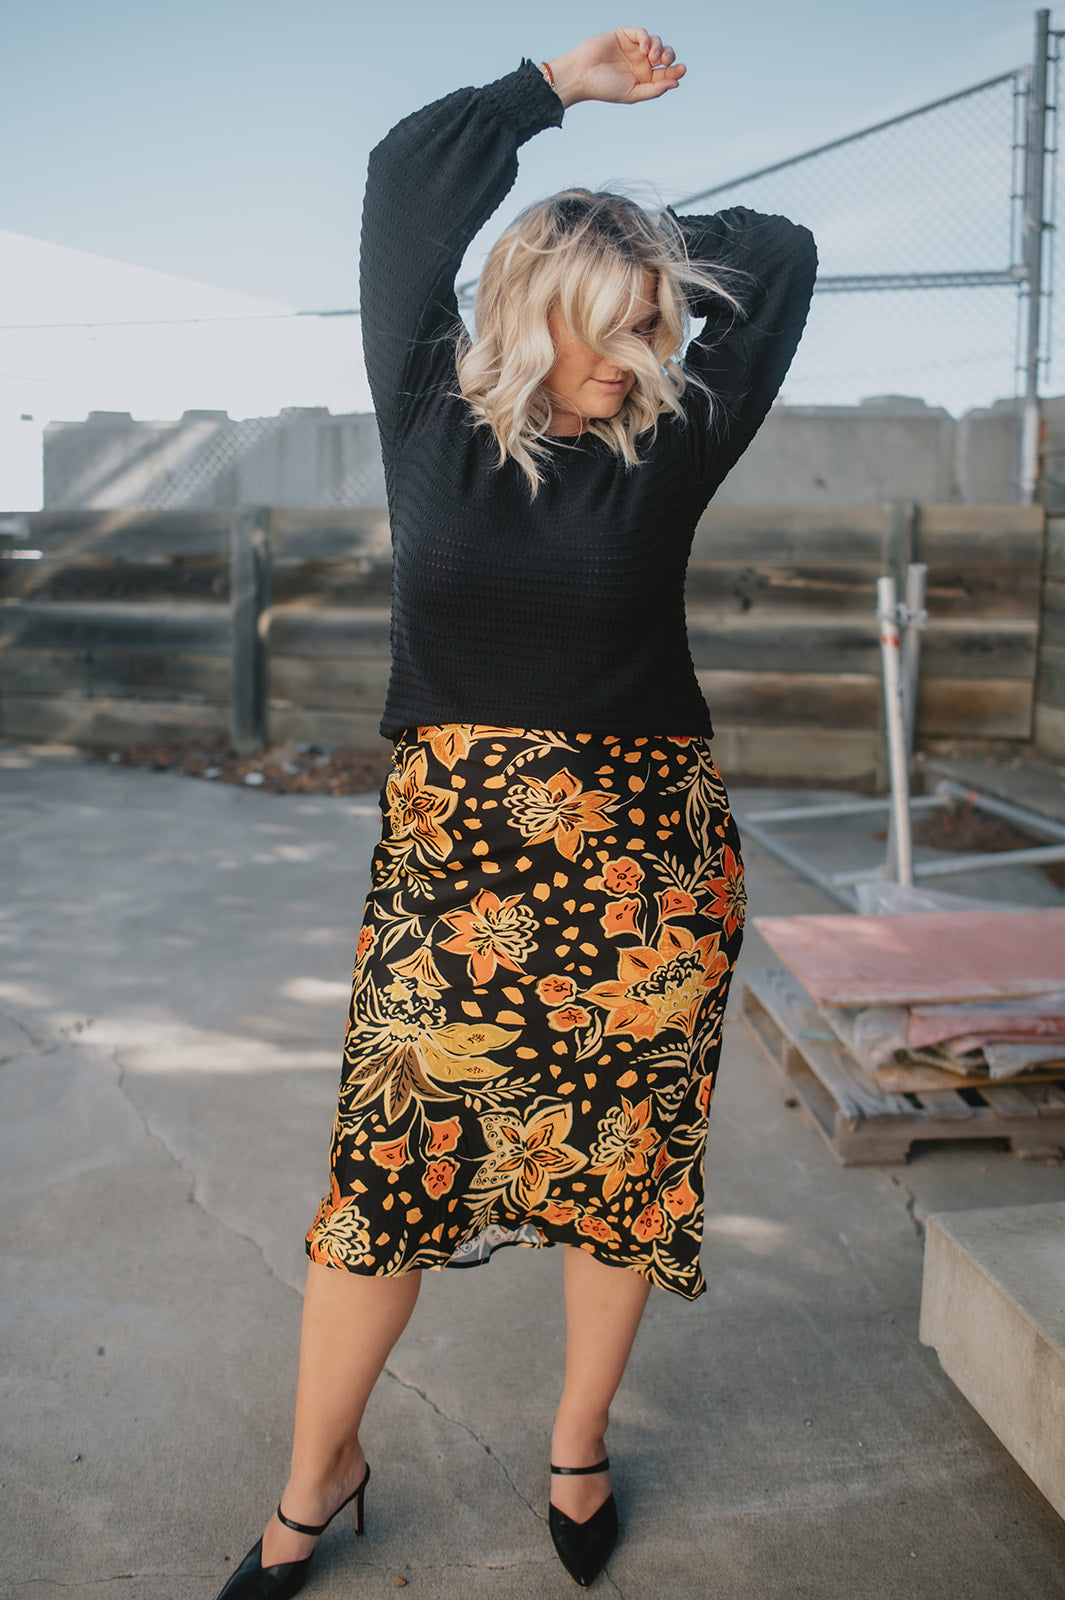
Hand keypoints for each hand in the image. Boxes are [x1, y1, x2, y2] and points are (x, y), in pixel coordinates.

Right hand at [547, 28, 685, 108]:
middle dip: (669, 57)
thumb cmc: (604, 88)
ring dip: (658, 48)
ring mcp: (632, 48)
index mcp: (642, 78)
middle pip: (663, 55)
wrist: (582, 75)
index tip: (681, 70)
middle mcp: (639, 63)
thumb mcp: (632, 94)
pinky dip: (646, 39)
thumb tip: (676, 83)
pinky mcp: (624, 35)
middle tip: (665, 62)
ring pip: (655, 43)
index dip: (675, 71)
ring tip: (652, 57)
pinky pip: (642, 33)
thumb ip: (654, 90)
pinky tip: (644, 49)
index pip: (664, 73)